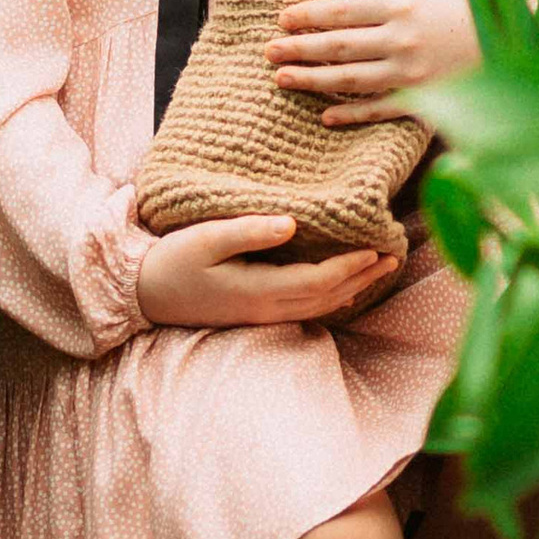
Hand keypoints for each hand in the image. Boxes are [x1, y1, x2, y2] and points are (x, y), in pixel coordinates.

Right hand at [136, 213, 397, 326]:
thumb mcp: (206, 239)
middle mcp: (267, 308)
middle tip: (394, 256)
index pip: (320, 281)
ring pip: (319, 306)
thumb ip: (248, 231)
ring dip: (352, 288)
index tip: (378, 247)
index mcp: (260, 290)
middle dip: (363, 278)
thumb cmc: (172, 260)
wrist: (143, 294)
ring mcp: (262, 314)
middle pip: (329, 297)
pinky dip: (330, 296)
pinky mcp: (255, 313)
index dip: (352, 266)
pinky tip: (340, 284)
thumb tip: (292, 224)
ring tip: (377, 268)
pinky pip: (305, 308)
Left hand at [267, 0, 480, 125]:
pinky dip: (351, 114)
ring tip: (282, 78)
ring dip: (312, 81)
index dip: (308, 16)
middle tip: (268, 51)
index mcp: (401, 4)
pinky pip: (380, 109)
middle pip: (338, 47)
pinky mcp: (424, 99)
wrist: (512, 39)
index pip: (341, 11)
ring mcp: (411, 74)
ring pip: (350, 80)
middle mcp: (402, 41)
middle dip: (299, 49)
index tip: (283, 18)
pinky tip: (325, 115)